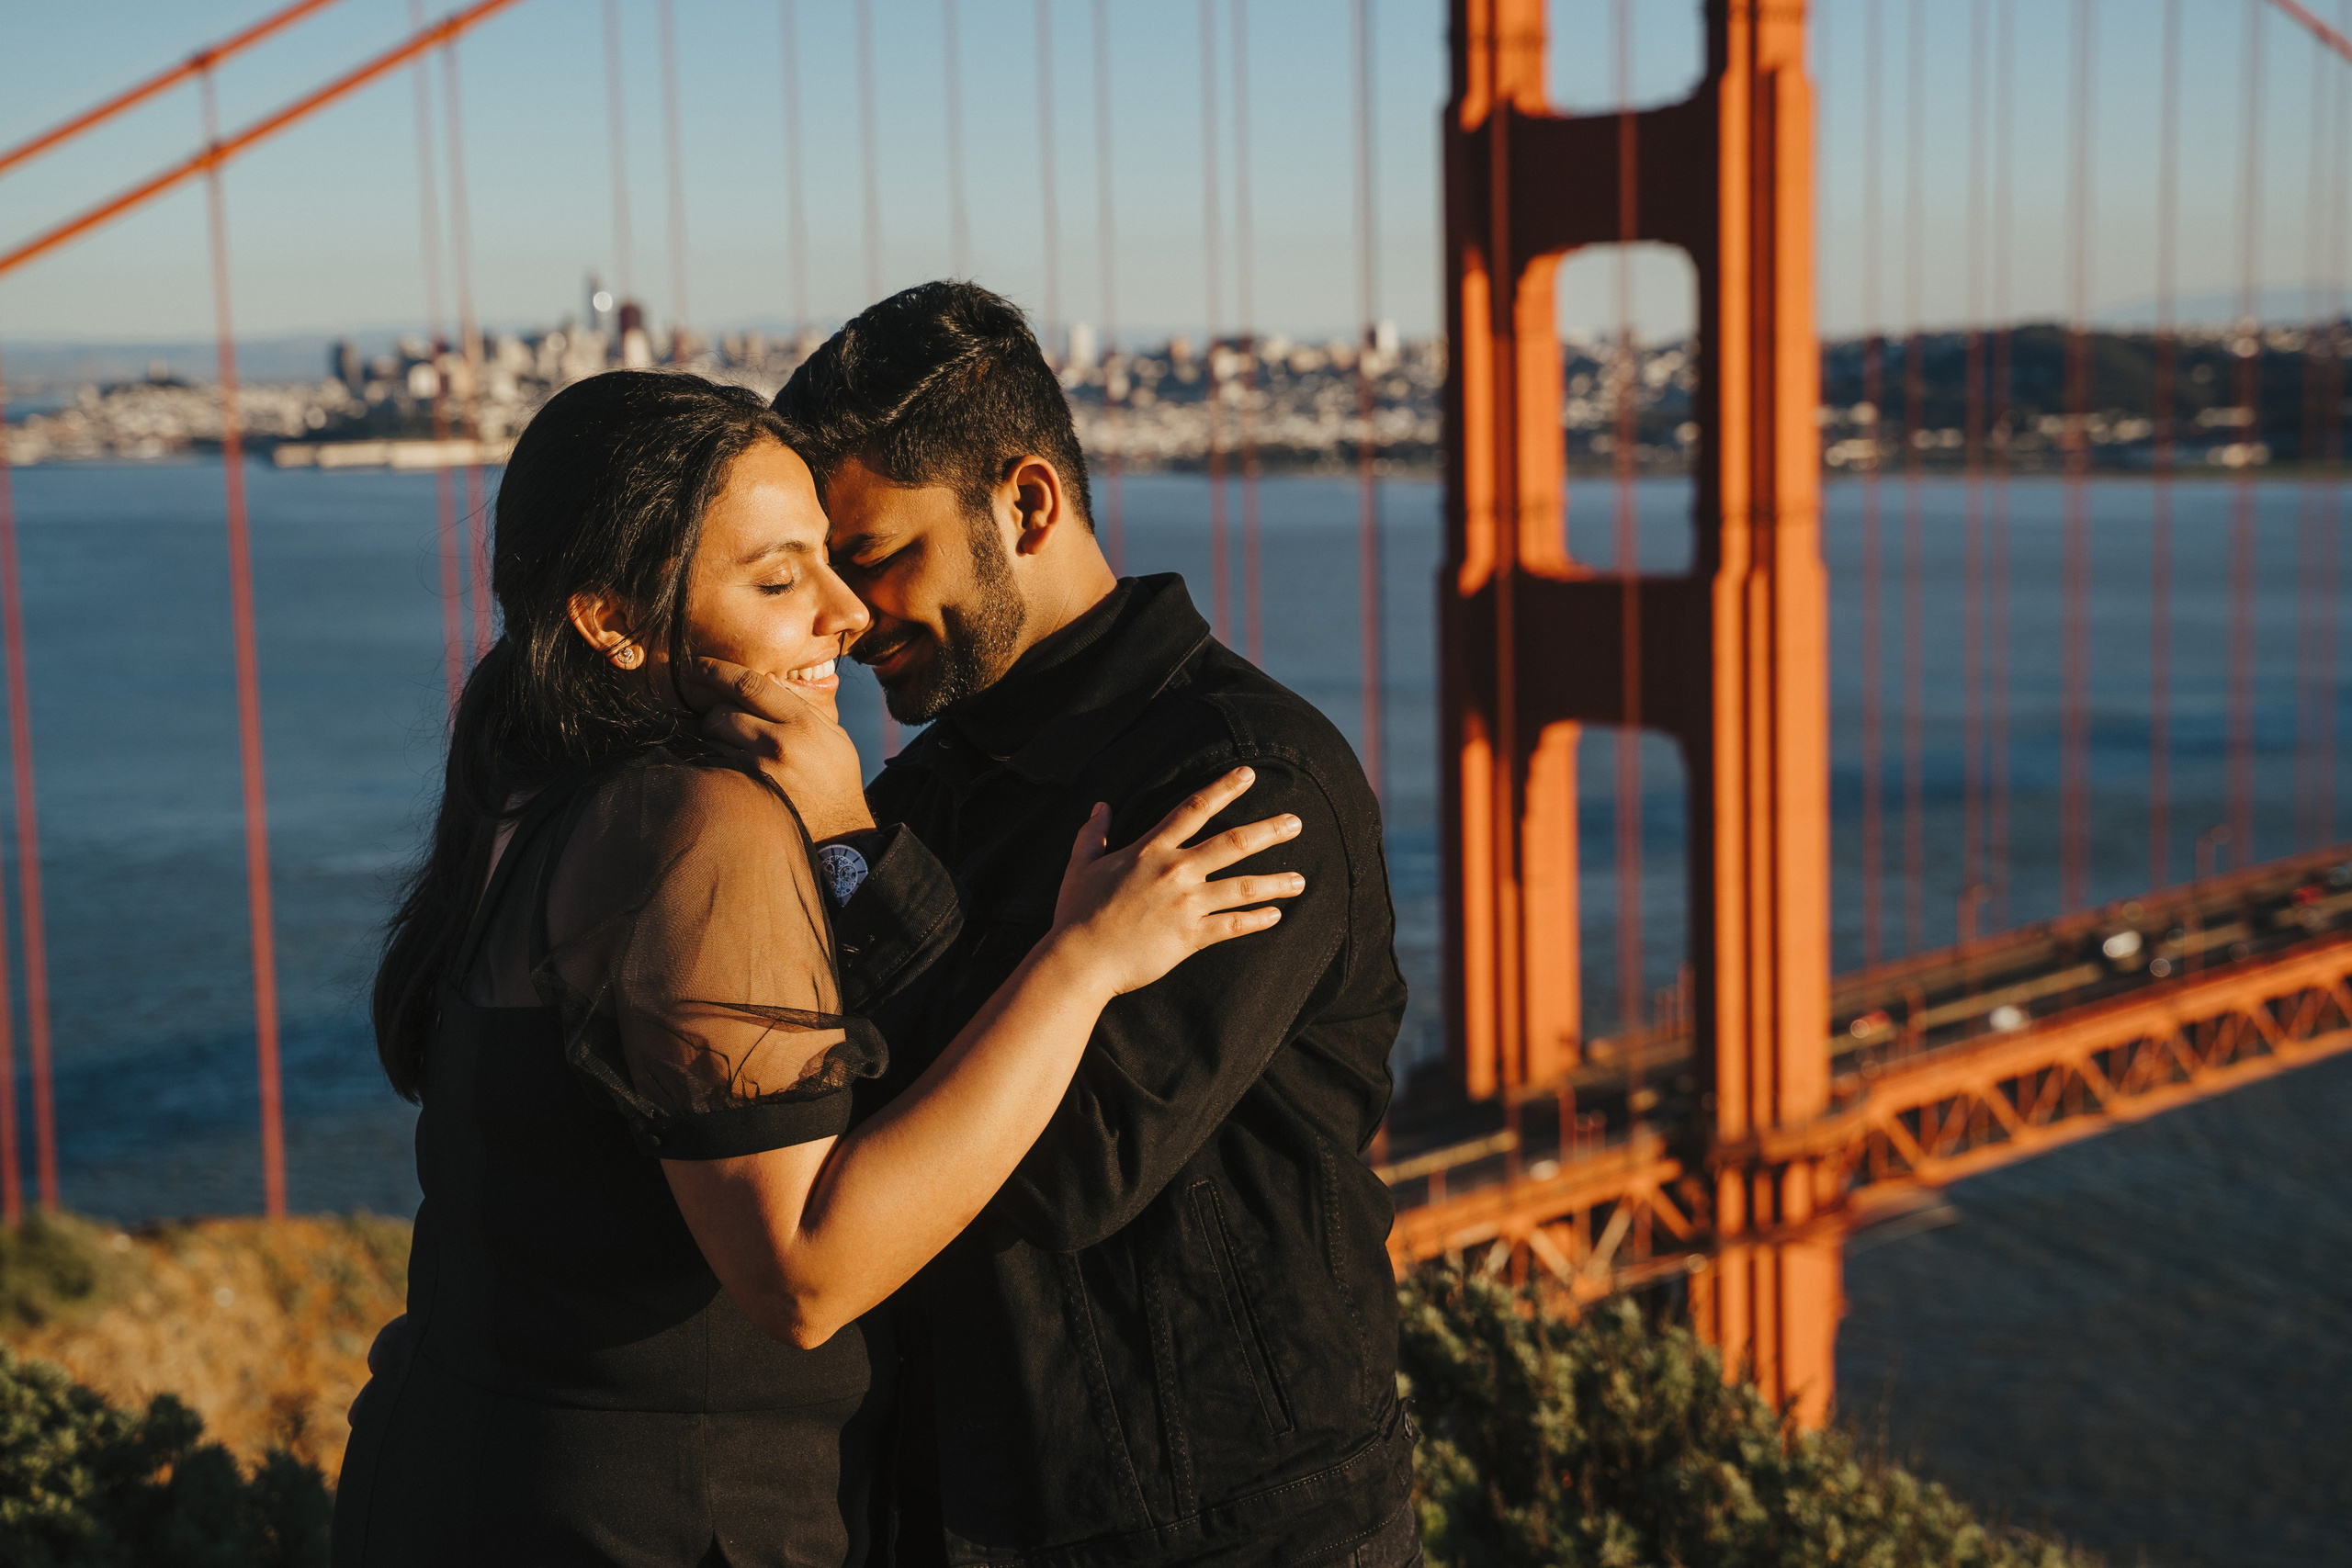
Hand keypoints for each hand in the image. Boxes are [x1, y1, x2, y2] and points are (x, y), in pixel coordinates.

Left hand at [680, 657, 875, 840]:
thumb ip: (801, 706)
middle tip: (719, 719)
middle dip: (713, 710)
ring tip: (731, 746)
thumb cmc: (837, 778)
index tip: (696, 664)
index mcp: (802, 721)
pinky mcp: (748, 791)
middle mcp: (779, 741)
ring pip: (714, 738)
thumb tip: (768, 680)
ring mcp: (760, 768)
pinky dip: (716, 760)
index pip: (750, 684)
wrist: (839, 831)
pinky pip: (716, 764)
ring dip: (713, 737)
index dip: (716, 670)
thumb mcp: (833, 735)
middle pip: (723, 710)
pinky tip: (728, 766)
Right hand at [1046, 767, 1304, 997]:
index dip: (1224, 789)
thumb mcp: (1080, 866)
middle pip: (1233, 843)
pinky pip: (1231, 925)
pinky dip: (1256, 920)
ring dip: (1274, 882)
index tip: (1249, 774)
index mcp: (1150, 850)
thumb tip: (1101, 806)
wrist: (1080, 960)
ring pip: (1242, 887)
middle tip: (1296, 823)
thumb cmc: (1076, 913)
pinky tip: (1275, 915)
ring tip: (1300, 880)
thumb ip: (1093, 834)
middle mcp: (1175, 872)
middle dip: (1268, 831)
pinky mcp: (1189, 937)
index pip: (1194, 810)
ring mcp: (1186, 905)